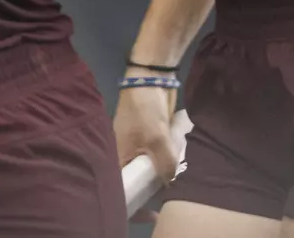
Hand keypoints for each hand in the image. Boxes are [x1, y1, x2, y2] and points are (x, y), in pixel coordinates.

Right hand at [113, 84, 178, 222]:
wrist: (152, 78)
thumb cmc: (145, 110)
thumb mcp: (157, 139)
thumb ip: (165, 164)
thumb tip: (173, 184)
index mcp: (114, 158)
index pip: (120, 189)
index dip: (131, 204)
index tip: (148, 214)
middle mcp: (123, 156)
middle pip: (135, 182)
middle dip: (149, 193)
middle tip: (164, 203)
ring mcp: (138, 148)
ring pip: (149, 171)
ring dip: (160, 179)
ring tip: (174, 190)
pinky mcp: (152, 140)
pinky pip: (158, 159)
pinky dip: (166, 165)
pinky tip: (178, 172)